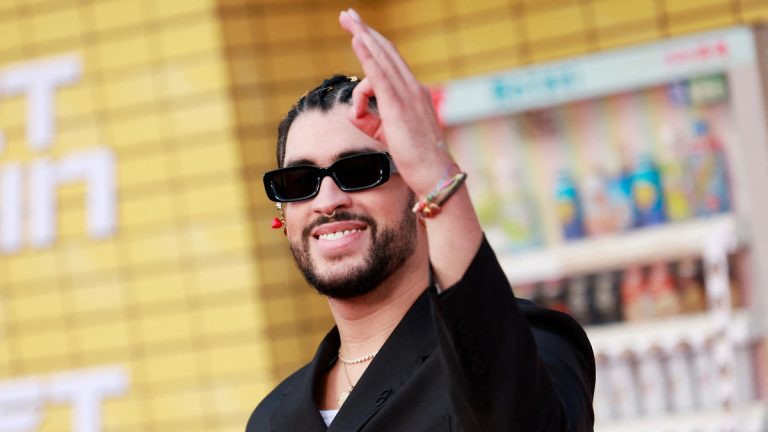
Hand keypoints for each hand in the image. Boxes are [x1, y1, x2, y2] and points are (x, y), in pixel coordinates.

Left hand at [338, 9, 454, 196]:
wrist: (434, 173)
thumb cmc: (414, 158)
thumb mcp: (386, 134)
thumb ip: (370, 119)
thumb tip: (353, 111)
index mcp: (412, 93)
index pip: (391, 61)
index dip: (374, 43)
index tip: (359, 30)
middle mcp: (412, 88)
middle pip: (385, 51)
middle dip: (364, 30)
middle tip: (347, 14)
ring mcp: (407, 94)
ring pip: (382, 57)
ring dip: (363, 35)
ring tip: (347, 19)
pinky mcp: (398, 105)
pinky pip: (380, 74)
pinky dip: (368, 55)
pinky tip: (357, 40)